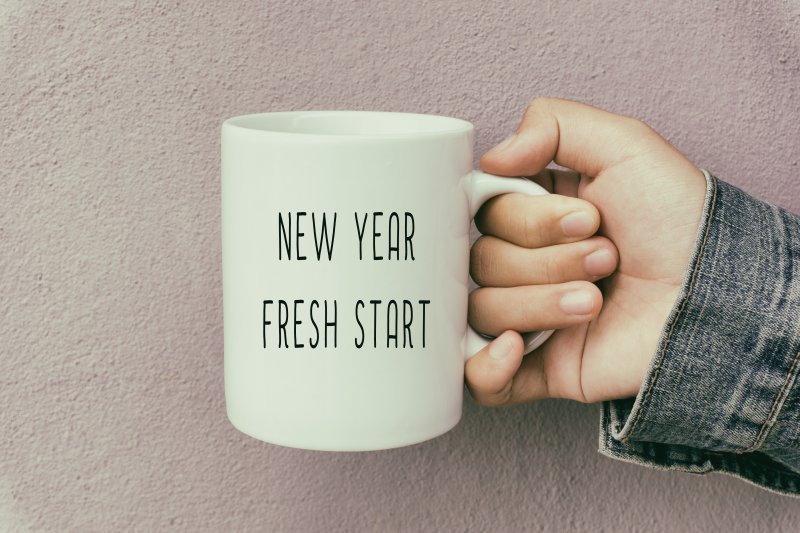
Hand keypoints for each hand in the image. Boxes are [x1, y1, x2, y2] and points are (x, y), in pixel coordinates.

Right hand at [465, 97, 706, 404]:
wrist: (717, 299)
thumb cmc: (681, 223)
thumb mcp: (627, 147)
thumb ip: (553, 124)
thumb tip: (490, 158)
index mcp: (538, 215)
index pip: (487, 213)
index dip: (528, 219)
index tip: (586, 219)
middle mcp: (528, 264)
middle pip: (483, 261)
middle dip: (546, 261)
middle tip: (608, 260)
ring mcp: (530, 317)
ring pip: (483, 310)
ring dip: (539, 304)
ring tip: (595, 301)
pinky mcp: (540, 368)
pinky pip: (480, 379)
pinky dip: (485, 367)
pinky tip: (515, 348)